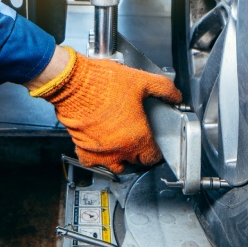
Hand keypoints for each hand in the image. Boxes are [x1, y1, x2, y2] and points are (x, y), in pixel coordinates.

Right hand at [30, 47, 180, 172]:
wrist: (72, 82)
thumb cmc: (102, 82)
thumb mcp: (141, 80)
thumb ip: (163, 89)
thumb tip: (175, 95)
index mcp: (137, 137)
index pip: (152, 158)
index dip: (155, 152)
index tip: (153, 146)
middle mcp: (119, 150)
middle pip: (135, 163)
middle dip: (138, 154)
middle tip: (136, 139)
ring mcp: (100, 151)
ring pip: (114, 166)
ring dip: (118, 159)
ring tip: (119, 144)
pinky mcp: (82, 148)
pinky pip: (91, 162)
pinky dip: (96, 157)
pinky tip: (99, 144)